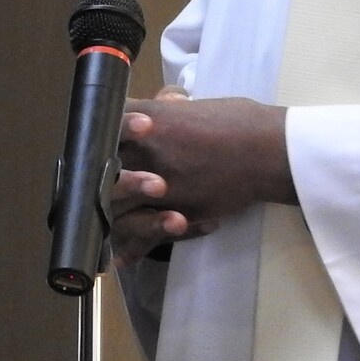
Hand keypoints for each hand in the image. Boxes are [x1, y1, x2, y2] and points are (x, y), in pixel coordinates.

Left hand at [106, 95, 293, 264]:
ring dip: (106, 215)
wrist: (268, 150)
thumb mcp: (198, 106)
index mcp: (148, 120)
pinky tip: (117, 258)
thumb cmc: (238, 121)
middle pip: (101, 170)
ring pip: (116, 206)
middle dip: (92, 180)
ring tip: (98, 224)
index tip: (95, 146)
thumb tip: (166, 102)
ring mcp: (158, 186)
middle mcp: (145, 153)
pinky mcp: (175, 212)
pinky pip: (145, 234)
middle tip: (90, 189)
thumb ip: (172, 106)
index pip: (106, 126)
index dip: (96, 137)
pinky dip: (131, 249)